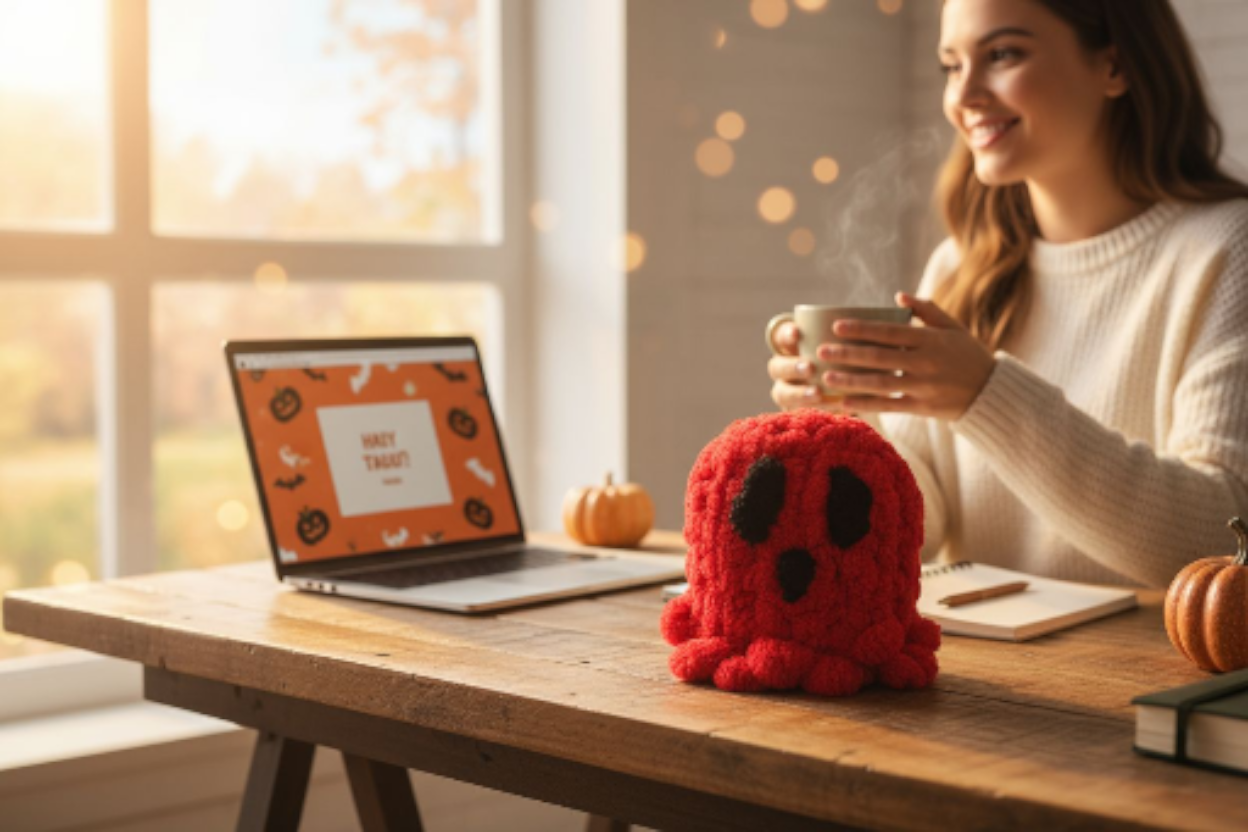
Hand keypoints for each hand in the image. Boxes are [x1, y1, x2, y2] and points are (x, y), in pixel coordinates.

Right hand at [767, 321, 845, 412]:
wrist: (849, 389)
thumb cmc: (847, 358)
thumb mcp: (846, 345)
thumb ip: (849, 335)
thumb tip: (873, 316)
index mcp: (791, 347)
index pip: (781, 336)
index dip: (787, 335)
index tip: (799, 332)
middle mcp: (783, 369)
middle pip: (777, 367)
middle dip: (791, 367)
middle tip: (809, 367)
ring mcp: (787, 392)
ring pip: (783, 393)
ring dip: (799, 393)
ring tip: (817, 393)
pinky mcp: (797, 412)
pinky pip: (798, 413)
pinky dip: (814, 411)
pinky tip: (830, 409)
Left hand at [817, 293, 995, 420]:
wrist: (991, 391)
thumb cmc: (968, 354)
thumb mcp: (953, 327)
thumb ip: (926, 310)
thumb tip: (898, 296)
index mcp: (930, 339)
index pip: (890, 332)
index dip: (862, 329)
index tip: (837, 326)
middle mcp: (925, 362)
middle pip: (880, 358)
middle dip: (848, 354)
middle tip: (821, 351)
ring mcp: (923, 387)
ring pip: (881, 384)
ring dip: (851, 381)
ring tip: (826, 377)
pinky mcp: (922, 407)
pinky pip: (890, 406)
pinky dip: (867, 405)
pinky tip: (844, 403)